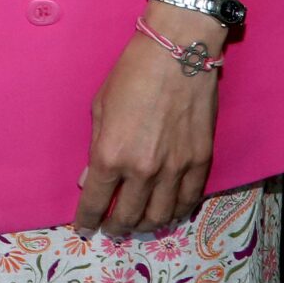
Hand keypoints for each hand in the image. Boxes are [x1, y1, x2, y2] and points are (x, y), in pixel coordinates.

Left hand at [74, 21, 221, 235]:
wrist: (178, 53)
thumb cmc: (131, 74)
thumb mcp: (100, 108)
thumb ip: (96, 147)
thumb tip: (88, 179)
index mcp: (111, 155)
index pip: (95, 201)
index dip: (87, 219)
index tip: (83, 227)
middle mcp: (143, 170)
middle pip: (128, 216)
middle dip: (115, 227)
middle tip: (110, 229)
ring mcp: (175, 169)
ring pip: (160, 216)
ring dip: (145, 225)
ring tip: (137, 224)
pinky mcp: (200, 162)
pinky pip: (188, 201)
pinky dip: (175, 213)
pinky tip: (167, 213)